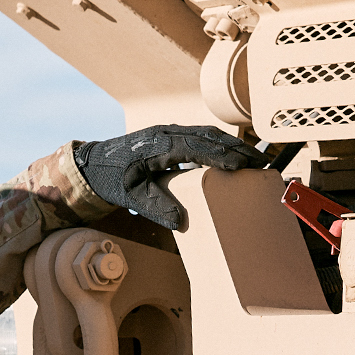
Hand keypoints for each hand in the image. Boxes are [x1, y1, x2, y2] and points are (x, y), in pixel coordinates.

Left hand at [73, 124, 266, 229]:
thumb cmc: (111, 180)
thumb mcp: (130, 196)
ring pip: (206, 134)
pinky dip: (218, 145)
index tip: (245, 165)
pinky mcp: (168, 137)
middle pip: (210, 137)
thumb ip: (155, 206)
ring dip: (231, 145)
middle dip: (237, 148)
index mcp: (160, 144)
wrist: (91, 165)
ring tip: (253, 159)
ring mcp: (168, 132)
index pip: (199, 147)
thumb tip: (180, 221)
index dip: (224, 156)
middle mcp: (167, 133)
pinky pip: (199, 137)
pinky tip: (230, 157)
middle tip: (262, 162)